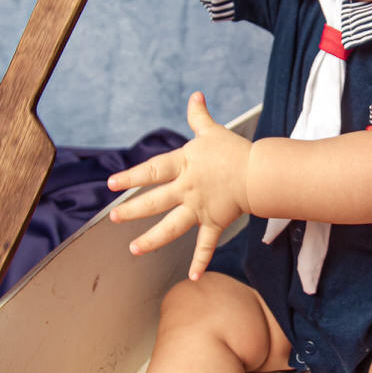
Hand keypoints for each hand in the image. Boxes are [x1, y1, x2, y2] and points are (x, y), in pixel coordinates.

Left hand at [107, 92, 249, 278]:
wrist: (260, 172)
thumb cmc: (234, 150)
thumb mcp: (212, 131)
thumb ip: (198, 115)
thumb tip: (195, 95)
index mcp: (184, 165)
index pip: (152, 170)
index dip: (130, 177)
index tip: (111, 185)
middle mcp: (187, 189)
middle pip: (155, 201)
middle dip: (132, 210)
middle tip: (114, 218)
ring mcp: (200, 208)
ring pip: (172, 226)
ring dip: (153, 239)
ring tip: (134, 249)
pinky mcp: (215, 222)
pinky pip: (206, 244)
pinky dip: (200, 260)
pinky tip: (192, 277)